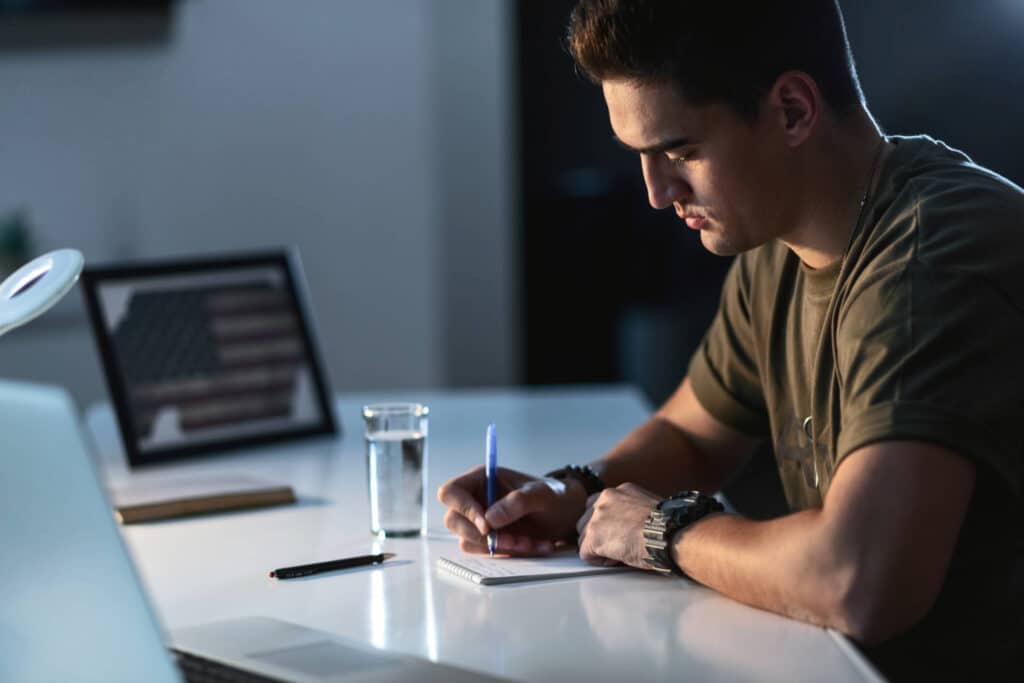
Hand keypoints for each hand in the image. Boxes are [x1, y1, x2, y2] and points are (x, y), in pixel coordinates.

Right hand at [437, 465, 586, 555]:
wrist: (569, 514)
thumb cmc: (555, 496)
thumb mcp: (542, 494)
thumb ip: (517, 502)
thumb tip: (489, 519)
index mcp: (482, 479)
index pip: (451, 492)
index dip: (462, 509)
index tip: (486, 526)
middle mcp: (476, 499)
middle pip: (453, 520)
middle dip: (482, 535)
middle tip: (511, 540)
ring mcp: (481, 521)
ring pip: (470, 541)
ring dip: (500, 546)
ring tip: (531, 542)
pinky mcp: (490, 540)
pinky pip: (487, 552)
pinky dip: (510, 553)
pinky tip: (534, 545)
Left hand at [576, 483, 660, 569]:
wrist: (669, 534)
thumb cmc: (667, 526)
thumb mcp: (648, 508)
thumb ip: (631, 511)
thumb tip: (628, 524)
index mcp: (620, 492)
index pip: (598, 506)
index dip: (606, 524)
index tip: (616, 533)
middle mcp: (605, 499)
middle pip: (586, 521)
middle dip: (599, 536)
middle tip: (619, 546)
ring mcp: (597, 517)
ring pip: (584, 537)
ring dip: (599, 548)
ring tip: (621, 552)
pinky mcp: (593, 536)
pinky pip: (586, 554)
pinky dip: (600, 561)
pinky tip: (618, 559)